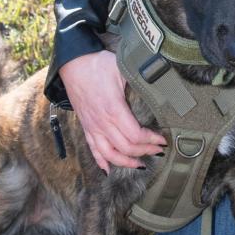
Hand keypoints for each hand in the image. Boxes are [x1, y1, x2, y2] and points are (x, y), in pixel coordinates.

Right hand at [59, 51, 165, 172]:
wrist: (72, 64)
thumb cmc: (98, 64)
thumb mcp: (122, 69)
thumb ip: (138, 81)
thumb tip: (158, 85)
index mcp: (113, 109)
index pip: (135, 135)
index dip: (151, 140)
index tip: (163, 140)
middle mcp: (102, 122)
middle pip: (126, 148)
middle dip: (145, 151)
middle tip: (158, 150)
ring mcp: (92, 127)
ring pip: (109, 154)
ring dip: (126, 162)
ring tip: (140, 164)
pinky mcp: (85, 126)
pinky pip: (93, 149)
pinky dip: (101, 162)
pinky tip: (108, 170)